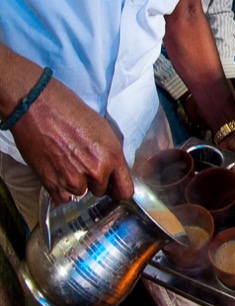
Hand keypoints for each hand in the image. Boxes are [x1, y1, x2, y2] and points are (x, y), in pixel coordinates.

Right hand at [12, 77, 132, 202]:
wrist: (38, 107)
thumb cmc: (70, 112)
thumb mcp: (104, 131)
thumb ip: (111, 156)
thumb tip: (114, 172)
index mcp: (112, 157)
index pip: (125, 191)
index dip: (119, 189)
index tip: (114, 187)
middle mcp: (96, 171)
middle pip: (101, 191)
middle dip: (94, 181)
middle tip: (81, 163)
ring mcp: (74, 179)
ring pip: (81, 193)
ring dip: (76, 184)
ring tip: (66, 163)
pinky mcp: (52, 183)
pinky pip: (63, 198)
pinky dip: (60, 189)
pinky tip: (57, 171)